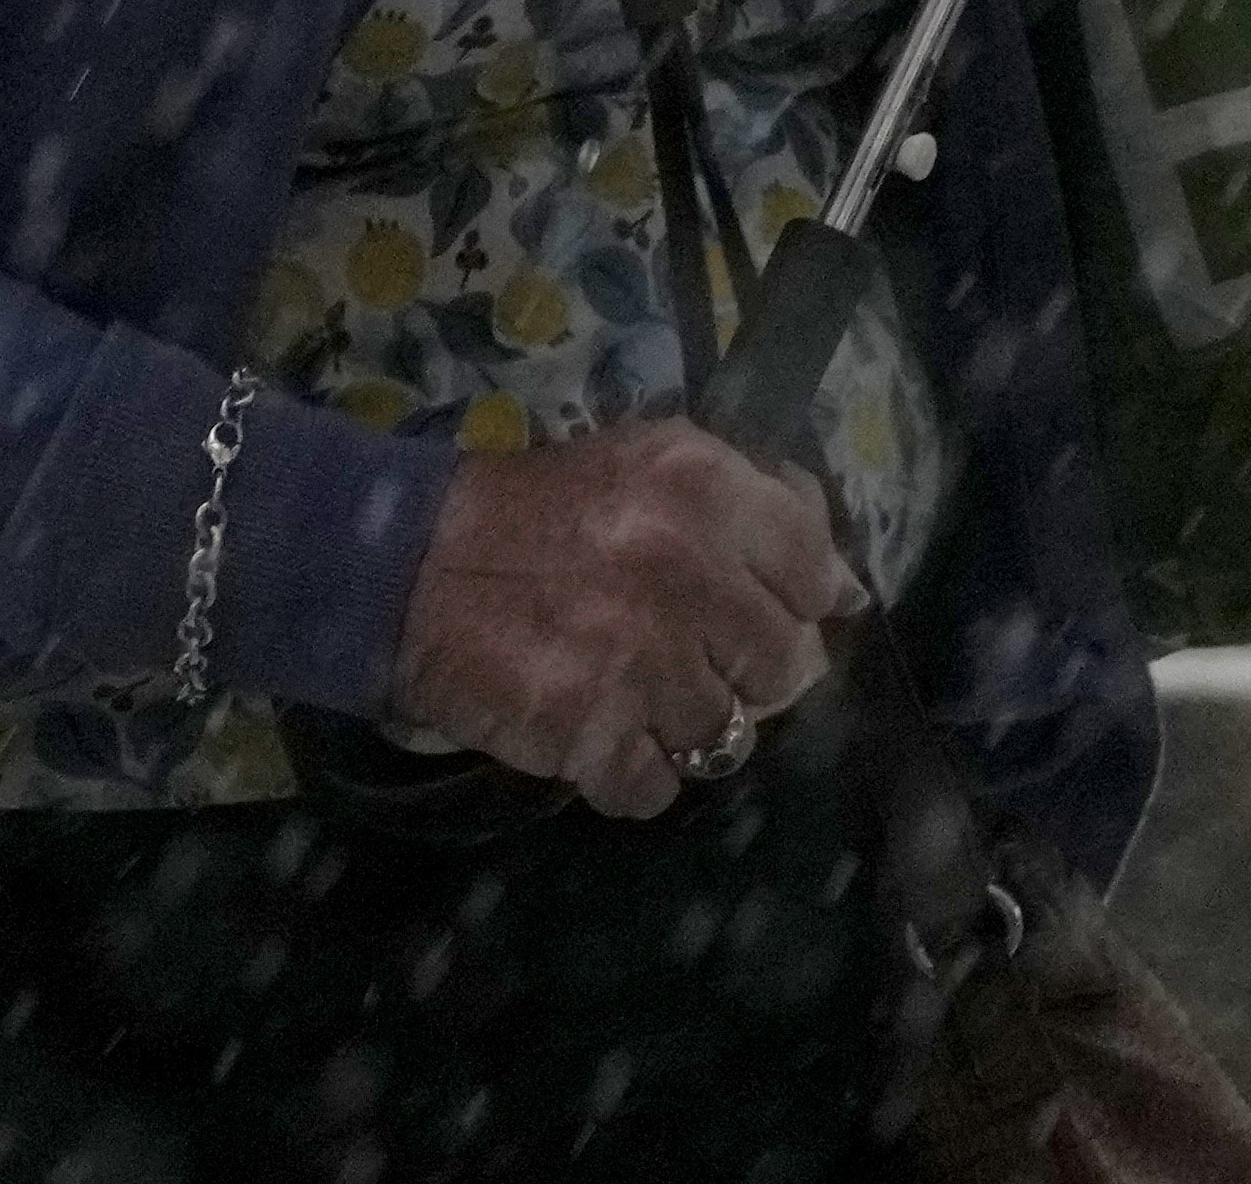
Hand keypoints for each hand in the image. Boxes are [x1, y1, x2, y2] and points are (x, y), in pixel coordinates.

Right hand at [386, 421, 859, 818]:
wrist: (405, 564)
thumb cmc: (536, 512)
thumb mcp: (646, 463)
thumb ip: (755, 506)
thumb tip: (845, 586)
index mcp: (703, 487)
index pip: (815, 570)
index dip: (792, 597)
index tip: (749, 606)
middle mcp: (683, 570)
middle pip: (784, 664)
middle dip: (739, 667)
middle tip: (681, 651)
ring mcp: (641, 661)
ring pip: (726, 734)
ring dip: (681, 723)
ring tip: (626, 687)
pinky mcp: (593, 736)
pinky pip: (657, 787)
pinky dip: (628, 772)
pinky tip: (594, 729)